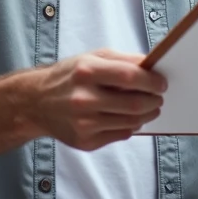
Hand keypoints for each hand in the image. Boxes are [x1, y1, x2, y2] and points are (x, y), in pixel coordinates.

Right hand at [30, 49, 166, 150]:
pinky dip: (132, 126)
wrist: (36, 102)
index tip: (161, 83)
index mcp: (85, 72)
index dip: (151, 81)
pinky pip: (120, 135)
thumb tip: (151, 66)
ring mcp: (83, 123)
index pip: (129, 77)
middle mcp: (83, 99)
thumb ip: (122, 60)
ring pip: (130, 122)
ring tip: (150, 107)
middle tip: (159, 97)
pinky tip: (131, 118)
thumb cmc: (68, 76)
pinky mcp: (85, 141)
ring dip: (147, 115)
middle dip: (153, 100)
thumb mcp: (92, 57)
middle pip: (133, 104)